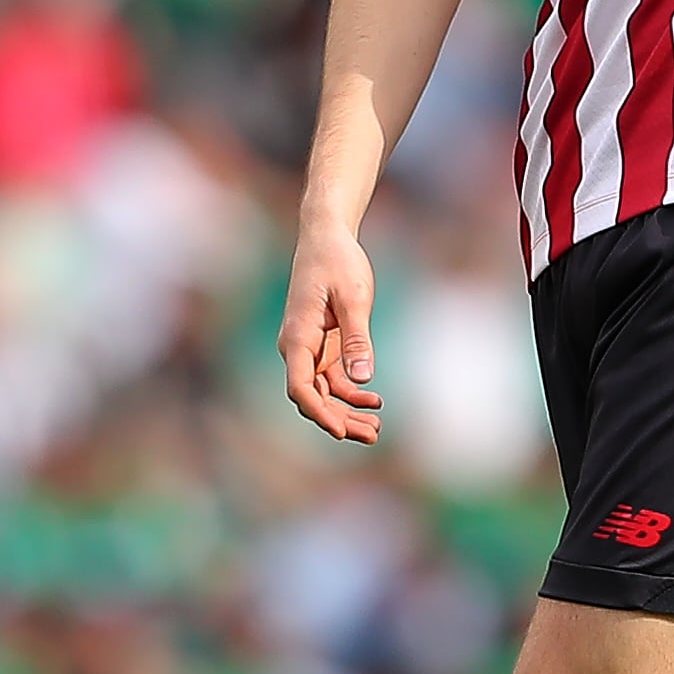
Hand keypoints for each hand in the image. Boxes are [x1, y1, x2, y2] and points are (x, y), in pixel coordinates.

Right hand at [278, 222, 382, 442]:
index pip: (300, 387)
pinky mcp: (320, 345)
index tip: (342, 431)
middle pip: (312, 397)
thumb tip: (362, 380)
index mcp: (298, 336)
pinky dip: (351, 393)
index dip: (320, 413)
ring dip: (347, 411)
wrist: (327, 237)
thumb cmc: (338, 262)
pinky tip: (374, 401)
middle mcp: (296, 347)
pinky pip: (332, 379)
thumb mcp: (354, 299)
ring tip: (377, 428)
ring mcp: (308, 348)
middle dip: (339, 420)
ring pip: (323, 392)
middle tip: (373, 436)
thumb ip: (357, 339)